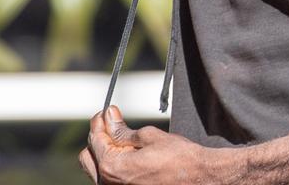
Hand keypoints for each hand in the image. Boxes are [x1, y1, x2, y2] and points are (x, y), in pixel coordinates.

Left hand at [79, 105, 241, 183]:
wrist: (200, 178)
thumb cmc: (179, 157)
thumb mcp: (149, 136)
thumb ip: (122, 129)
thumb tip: (108, 116)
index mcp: (113, 167)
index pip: (95, 139)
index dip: (100, 121)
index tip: (109, 111)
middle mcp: (110, 184)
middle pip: (88, 157)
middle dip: (98, 138)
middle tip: (113, 124)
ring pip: (97, 169)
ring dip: (105, 152)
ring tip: (124, 139)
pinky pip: (110, 178)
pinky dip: (114, 164)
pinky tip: (129, 153)